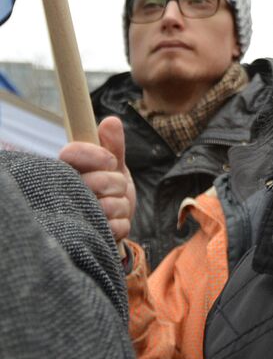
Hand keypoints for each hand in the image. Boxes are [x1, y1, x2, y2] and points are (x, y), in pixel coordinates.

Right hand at [57, 116, 135, 242]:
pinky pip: (115, 227)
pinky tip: (112, 223)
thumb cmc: (110, 189)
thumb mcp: (114, 165)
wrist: (112, 222)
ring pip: (109, 206)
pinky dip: (121, 223)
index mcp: (67, 170)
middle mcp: (64, 192)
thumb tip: (111, 121)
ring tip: (113, 205)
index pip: (73, 153)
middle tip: (114, 187)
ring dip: (120, 205)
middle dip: (116, 183)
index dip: (97, 156)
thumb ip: (113, 145)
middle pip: (99, 181)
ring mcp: (73, 216)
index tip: (110, 161)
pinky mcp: (87, 237)